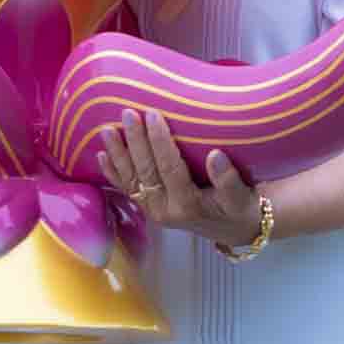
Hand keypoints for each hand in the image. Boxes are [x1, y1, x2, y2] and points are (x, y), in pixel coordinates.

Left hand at [94, 109, 260, 246]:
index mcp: (187, 206)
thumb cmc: (240, 209)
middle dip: (135, 141)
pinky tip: (101, 155)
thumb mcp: (242, 198)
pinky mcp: (149, 208)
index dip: (160, 141)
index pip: (169, 168)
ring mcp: (153, 210)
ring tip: (107, 130)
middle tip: (127, 113)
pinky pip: (127, 189)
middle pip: (145, 171)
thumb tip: (215, 155)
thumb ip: (228, 180)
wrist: (235, 230)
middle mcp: (164, 210)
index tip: (153, 114)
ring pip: (131, 179)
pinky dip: (113, 172)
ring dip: (118, 154)